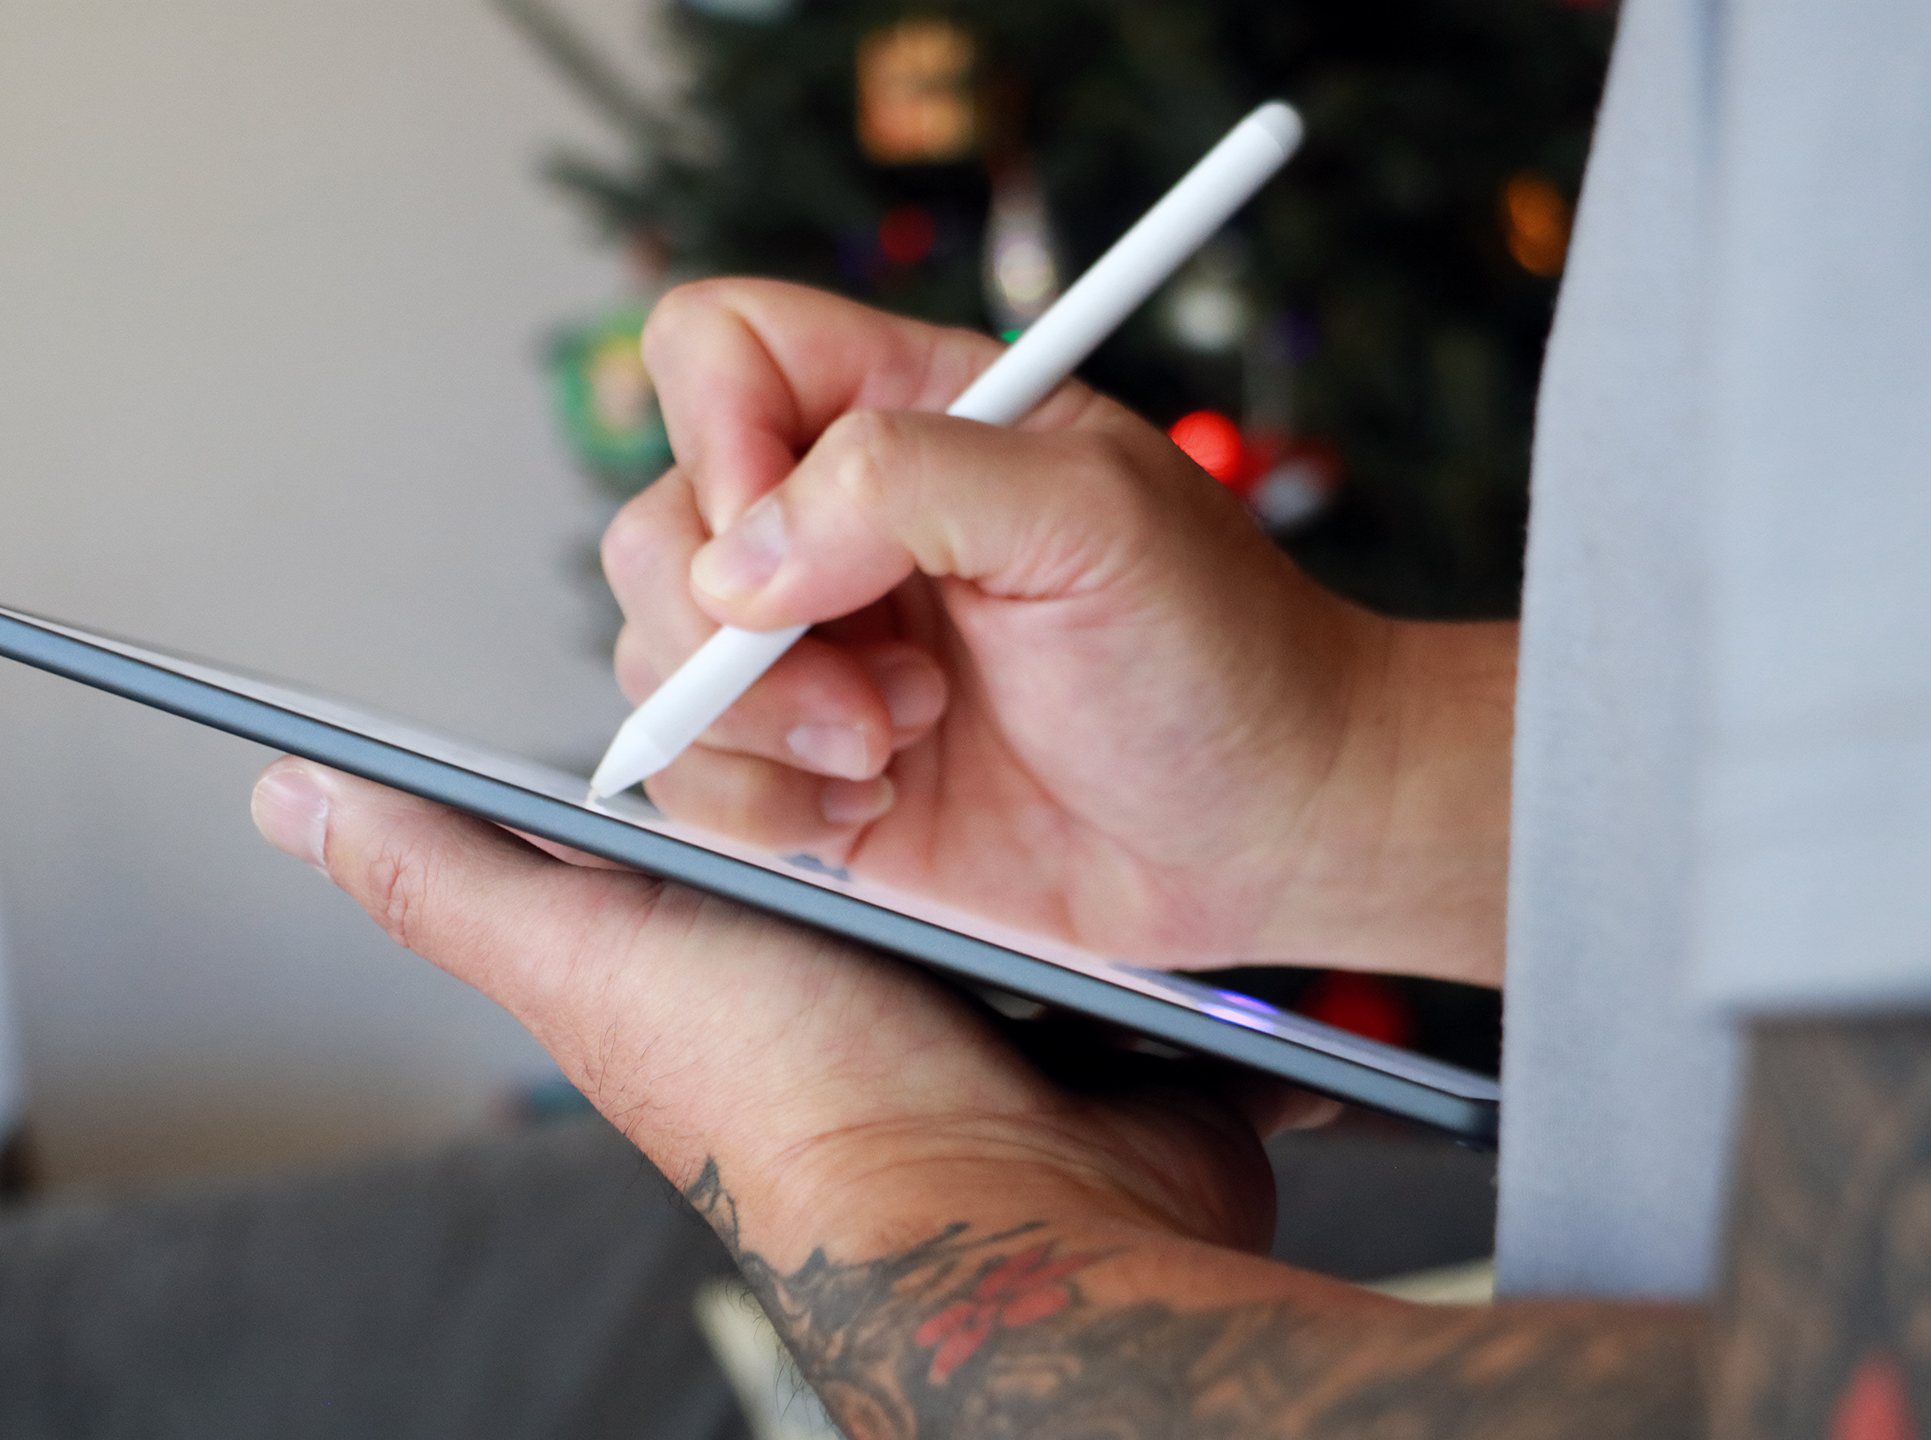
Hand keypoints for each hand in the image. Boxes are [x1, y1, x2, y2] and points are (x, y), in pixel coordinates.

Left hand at [248, 759, 1702, 1436]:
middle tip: (871, 680)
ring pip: (915, 734)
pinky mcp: (1021, 915)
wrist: (1011, 1204)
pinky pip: (1016, 794)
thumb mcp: (589, 964)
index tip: (735, 598)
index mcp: (681, 902)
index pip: (676, 728)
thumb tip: (285, 795)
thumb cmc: (790, 1102)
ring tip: (944, 700)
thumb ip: (448, 879)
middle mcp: (794, 897)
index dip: (705, 658)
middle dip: (831, 663)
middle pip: (798, 711)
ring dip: (939, 696)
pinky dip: (1026, 760)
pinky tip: (1030, 720)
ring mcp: (920, 903)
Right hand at [606, 280, 1513, 980]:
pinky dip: (758, 806)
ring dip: (762, 726)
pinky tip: (869, 807)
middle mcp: (843, 527)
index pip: (720, 349)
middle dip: (738, 631)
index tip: (782, 540)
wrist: (1274, 832)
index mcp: (911, 415)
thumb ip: (903, 484)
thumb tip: (741, 556)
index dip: (716, 433)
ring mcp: (819, 652)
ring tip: (899, 747)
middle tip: (887, 691)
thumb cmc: (1223, 655)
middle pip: (658, 524)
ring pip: (656, 661)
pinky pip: (691, 778)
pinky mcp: (809, 772)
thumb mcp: (1093, 516)